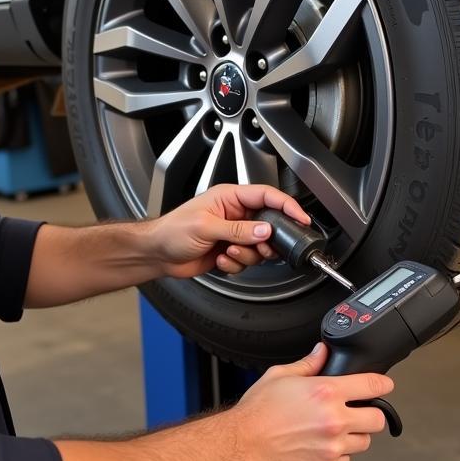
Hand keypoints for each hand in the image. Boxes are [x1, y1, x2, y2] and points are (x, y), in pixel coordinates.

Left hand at [147, 183, 310, 278]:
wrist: (158, 254)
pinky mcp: (231, 250)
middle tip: (258, 248)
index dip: (287, 206)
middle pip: (269, 224)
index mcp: (230, 197)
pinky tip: (220, 260)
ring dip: (246, 255)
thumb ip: (238, 230)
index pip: (267, 196)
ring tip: (227, 252)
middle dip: (265, 241)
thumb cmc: (172, 231)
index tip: (301, 219)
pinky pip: (247, 260)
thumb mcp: (206, 227)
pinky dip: (236, 264)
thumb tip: (264, 231)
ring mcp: (234, 233)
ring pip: (260, 247)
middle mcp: (235, 213)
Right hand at [229, 345, 393, 460]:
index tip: (384, 384)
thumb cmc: (257, 411)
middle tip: (356, 412)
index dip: (383, 383)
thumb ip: (308, 364)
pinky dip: (336, 456)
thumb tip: (322, 352)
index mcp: (326, 393)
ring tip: (330, 431)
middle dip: (370, 414)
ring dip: (353, 436)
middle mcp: (334, 421)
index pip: (371, 386)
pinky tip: (318, 447)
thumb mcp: (280, 376)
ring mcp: (332, 448)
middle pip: (377, 419)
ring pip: (363, 443)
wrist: (242, 445)